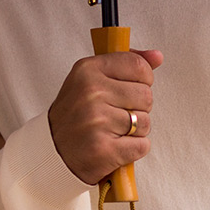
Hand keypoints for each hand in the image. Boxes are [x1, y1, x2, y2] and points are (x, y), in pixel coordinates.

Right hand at [48, 49, 161, 185]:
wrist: (52, 153)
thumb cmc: (76, 114)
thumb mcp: (92, 79)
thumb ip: (126, 64)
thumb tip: (157, 56)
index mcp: (88, 70)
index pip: (139, 66)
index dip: (143, 80)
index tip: (129, 88)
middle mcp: (92, 93)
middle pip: (146, 95)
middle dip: (137, 108)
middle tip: (115, 114)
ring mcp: (97, 121)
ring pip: (146, 122)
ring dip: (135, 131)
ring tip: (112, 131)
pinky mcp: (104, 150)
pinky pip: (142, 145)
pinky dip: (133, 149)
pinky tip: (114, 146)